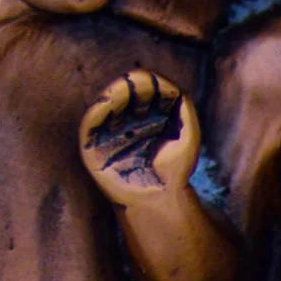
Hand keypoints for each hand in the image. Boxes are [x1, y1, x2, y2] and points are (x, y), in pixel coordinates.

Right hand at [78, 70, 198, 196]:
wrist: (159, 197)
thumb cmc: (175, 169)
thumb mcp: (188, 135)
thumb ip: (184, 109)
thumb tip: (171, 87)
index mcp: (149, 113)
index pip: (146, 88)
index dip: (153, 83)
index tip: (161, 87)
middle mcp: (128, 118)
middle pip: (127, 90)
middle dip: (135, 85)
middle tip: (141, 84)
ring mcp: (111, 130)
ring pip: (109, 101)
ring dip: (117, 91)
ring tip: (125, 88)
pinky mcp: (94, 143)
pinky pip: (91, 121)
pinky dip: (99, 108)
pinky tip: (108, 100)